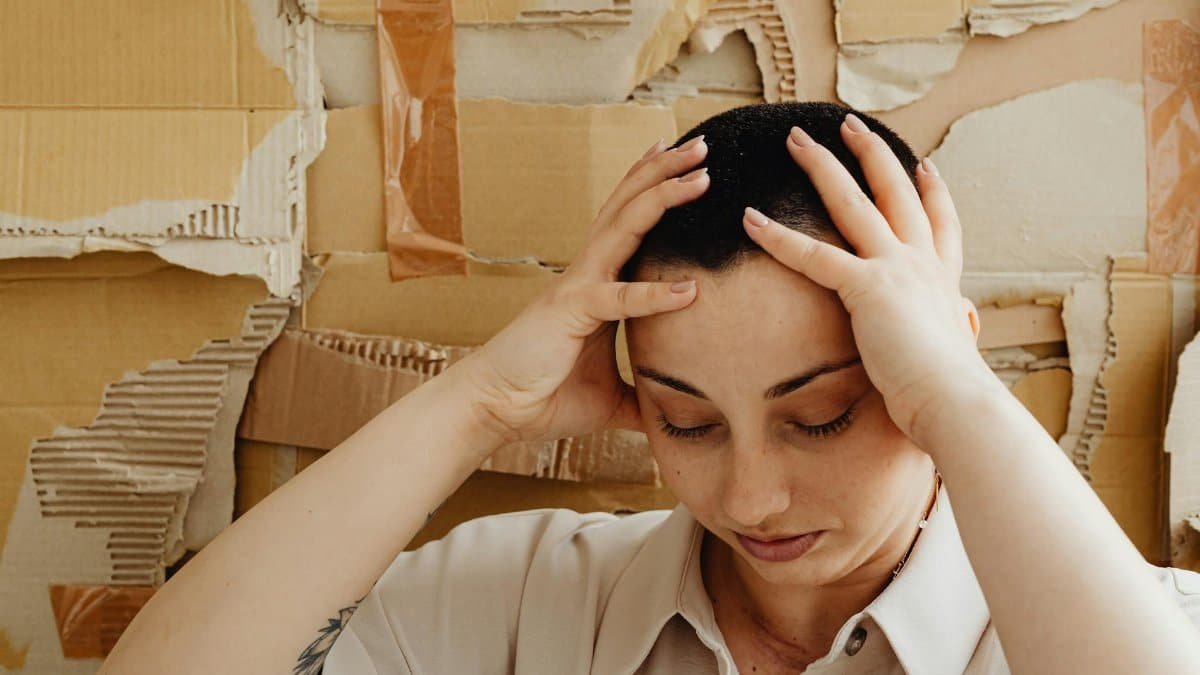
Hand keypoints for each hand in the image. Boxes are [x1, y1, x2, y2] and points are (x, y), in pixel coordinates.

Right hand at [461, 136, 710, 444]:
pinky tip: (690, 289)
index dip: (654, 187)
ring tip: (700, 176)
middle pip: (629, 206)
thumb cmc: (546, 394)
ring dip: (661, 197)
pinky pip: (618, 299)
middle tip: (703, 145)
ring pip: (623, 228)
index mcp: (597, 282)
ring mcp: (578, 287)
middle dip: (665, 172)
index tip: (686, 163)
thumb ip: (644, 396)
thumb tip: (675, 413)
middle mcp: (588, 273)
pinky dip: (654, 294)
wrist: (494, 408)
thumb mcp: (612, 397)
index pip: (629, 222)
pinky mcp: (571, 314)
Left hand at [741, 115, 998, 442]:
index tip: (926, 166)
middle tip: (849, 124)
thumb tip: (964, 326)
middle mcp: (922, 263)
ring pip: (852, 202)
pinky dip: (777, 236)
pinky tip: (749, 218)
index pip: (940, 223)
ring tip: (794, 139)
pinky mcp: (867, 288)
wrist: (955, 401)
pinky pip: (813, 255)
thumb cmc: (951, 390)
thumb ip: (954, 331)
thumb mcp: (958, 350)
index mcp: (944, 279)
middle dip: (871, 153)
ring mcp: (896, 268)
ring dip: (821, 166)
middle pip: (894, 191)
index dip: (933, 192)